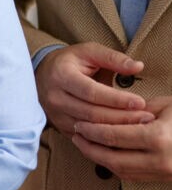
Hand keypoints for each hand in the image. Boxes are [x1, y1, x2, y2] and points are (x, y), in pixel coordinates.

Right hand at [35, 44, 151, 136]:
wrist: (43, 74)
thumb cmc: (71, 62)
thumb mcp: (89, 52)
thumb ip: (113, 58)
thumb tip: (138, 66)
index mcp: (61, 75)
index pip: (91, 92)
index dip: (117, 99)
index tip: (139, 102)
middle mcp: (55, 97)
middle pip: (92, 113)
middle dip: (121, 117)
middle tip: (146, 117)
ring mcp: (55, 114)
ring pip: (89, 128)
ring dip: (116, 129)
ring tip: (139, 126)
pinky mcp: (59, 126)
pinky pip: (85, 137)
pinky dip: (105, 137)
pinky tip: (122, 134)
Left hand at [73, 96, 171, 181]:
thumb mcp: (164, 106)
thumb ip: (133, 111)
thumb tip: (105, 113)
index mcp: (158, 137)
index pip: (112, 137)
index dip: (91, 131)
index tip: (79, 125)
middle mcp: (160, 159)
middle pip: (111, 158)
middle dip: (89, 148)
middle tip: (77, 136)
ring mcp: (164, 173)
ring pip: (120, 171)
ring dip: (99, 159)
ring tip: (87, 145)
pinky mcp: (165, 179)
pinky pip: (133, 176)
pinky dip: (115, 166)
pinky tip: (105, 155)